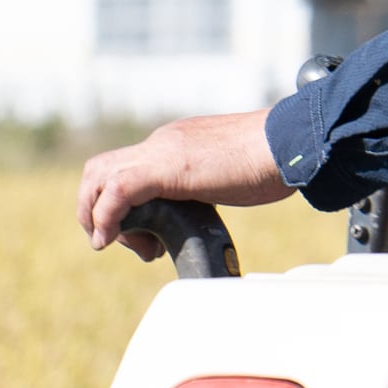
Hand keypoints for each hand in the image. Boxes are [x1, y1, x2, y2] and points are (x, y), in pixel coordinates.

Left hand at [77, 111, 296, 251]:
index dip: (112, 207)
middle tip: (119, 242)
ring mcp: (162, 152)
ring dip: (95, 216)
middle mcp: (161, 143)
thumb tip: (195, 210)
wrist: (293, 144)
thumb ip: (200, 189)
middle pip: (97, 171)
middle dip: (94, 212)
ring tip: (116, 244)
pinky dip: (106, 218)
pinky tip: (113, 240)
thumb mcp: (223, 177)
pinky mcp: (167, 167)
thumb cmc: (274, 162)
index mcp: (173, 144)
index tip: (139, 237)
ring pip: (97, 178)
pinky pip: (116, 191)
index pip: (120, 169)